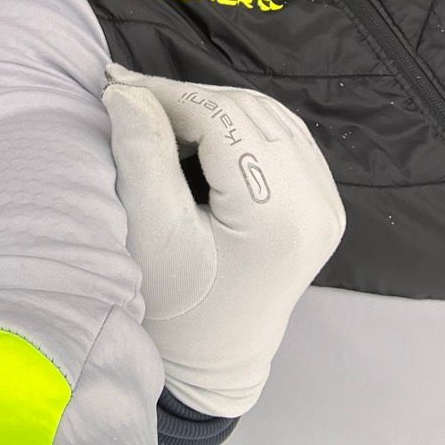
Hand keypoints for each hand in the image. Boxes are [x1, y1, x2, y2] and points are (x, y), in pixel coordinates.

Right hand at [103, 64, 344, 416]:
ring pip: (268, 116)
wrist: (216, 360)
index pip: (221, 121)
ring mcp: (328, 203)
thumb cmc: (176, 307)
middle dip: (187, 97)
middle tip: (131, 95)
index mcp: (278, 216)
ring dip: (213, 105)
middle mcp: (317, 203)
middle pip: (247, 112)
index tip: (115, 84)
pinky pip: (284, 135)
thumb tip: (127, 91)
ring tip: (161, 111)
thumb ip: (142, 153)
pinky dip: (240, 122)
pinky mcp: (326, 204)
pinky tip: (202, 130)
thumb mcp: (151, 232)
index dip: (166, 93)